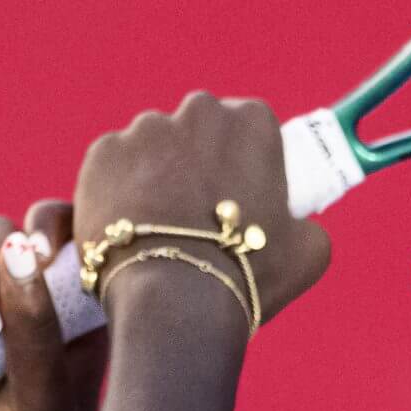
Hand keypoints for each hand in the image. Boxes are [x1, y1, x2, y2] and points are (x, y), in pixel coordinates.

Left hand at [73, 93, 331, 331]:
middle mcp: (197, 111)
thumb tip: (297, 225)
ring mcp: (146, 129)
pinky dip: (116, 191)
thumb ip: (306, 223)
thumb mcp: (308, 251)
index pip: (247, 125)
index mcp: (252, 122)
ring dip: (154, 175)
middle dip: (194, 161)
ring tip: (157, 227)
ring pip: (151, 147)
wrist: (174, 299)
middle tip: (196, 213)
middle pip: (196, 129)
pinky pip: (112, 166)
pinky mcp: (102, 153)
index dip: (241, 160)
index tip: (236, 193)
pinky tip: (128, 227)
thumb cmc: (247, 273)